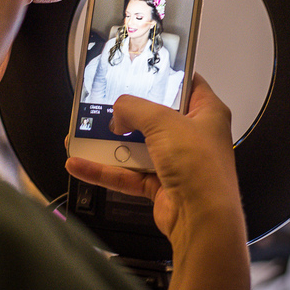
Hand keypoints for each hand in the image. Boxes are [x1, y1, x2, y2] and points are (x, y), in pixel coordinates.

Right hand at [65, 75, 245, 250]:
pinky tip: (82, 164)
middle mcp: (193, 137)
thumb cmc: (202, 169)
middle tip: (104, 106)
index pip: (187, 84)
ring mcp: (176, 162)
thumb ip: (135, 108)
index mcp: (207, 113)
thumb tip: (118, 111)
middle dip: (127, 115)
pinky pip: (127, 174)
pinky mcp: (160, 185)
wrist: (202, 219)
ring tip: (83, 136)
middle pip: (154, 118)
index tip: (142, 70)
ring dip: (110, 144)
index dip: (166, 76)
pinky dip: (104, 170)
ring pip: (136, 147)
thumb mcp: (163, 122)